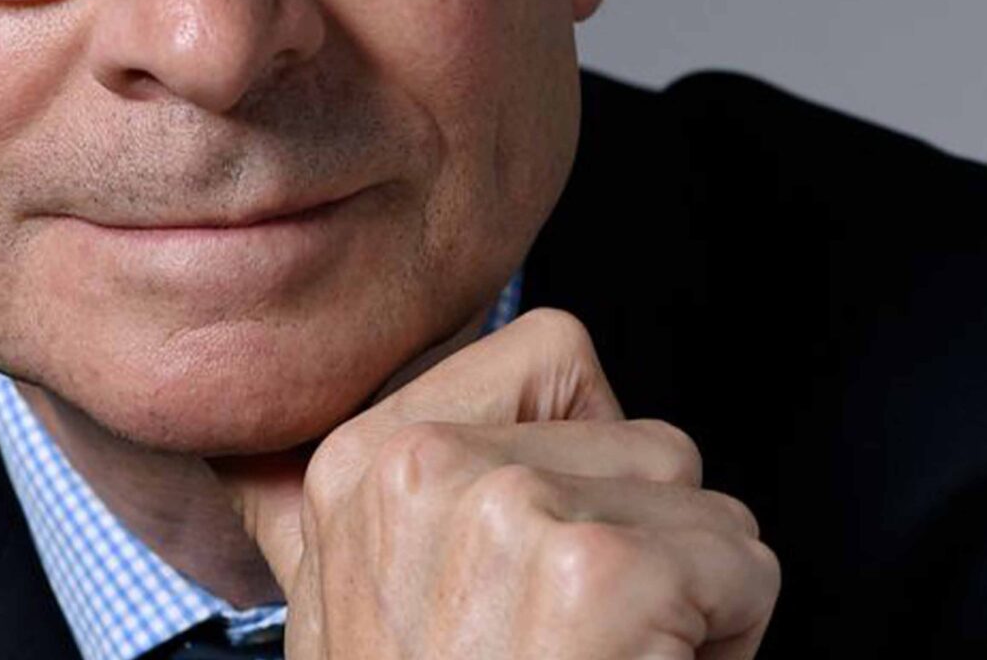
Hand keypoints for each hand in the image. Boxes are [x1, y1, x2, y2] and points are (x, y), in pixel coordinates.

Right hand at [212, 309, 778, 658]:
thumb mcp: (332, 615)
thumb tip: (243, 456)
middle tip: (569, 647)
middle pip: (645, 435)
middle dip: (645, 544)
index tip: (539, 568)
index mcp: (355, 463)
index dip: (589, 467)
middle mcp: (416, 465)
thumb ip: (298, 516)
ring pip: (702, 502)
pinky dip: (729, 642)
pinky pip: (743, 564)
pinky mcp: (598, 572)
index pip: (554, 356)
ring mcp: (506, 509)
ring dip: (689, 597)